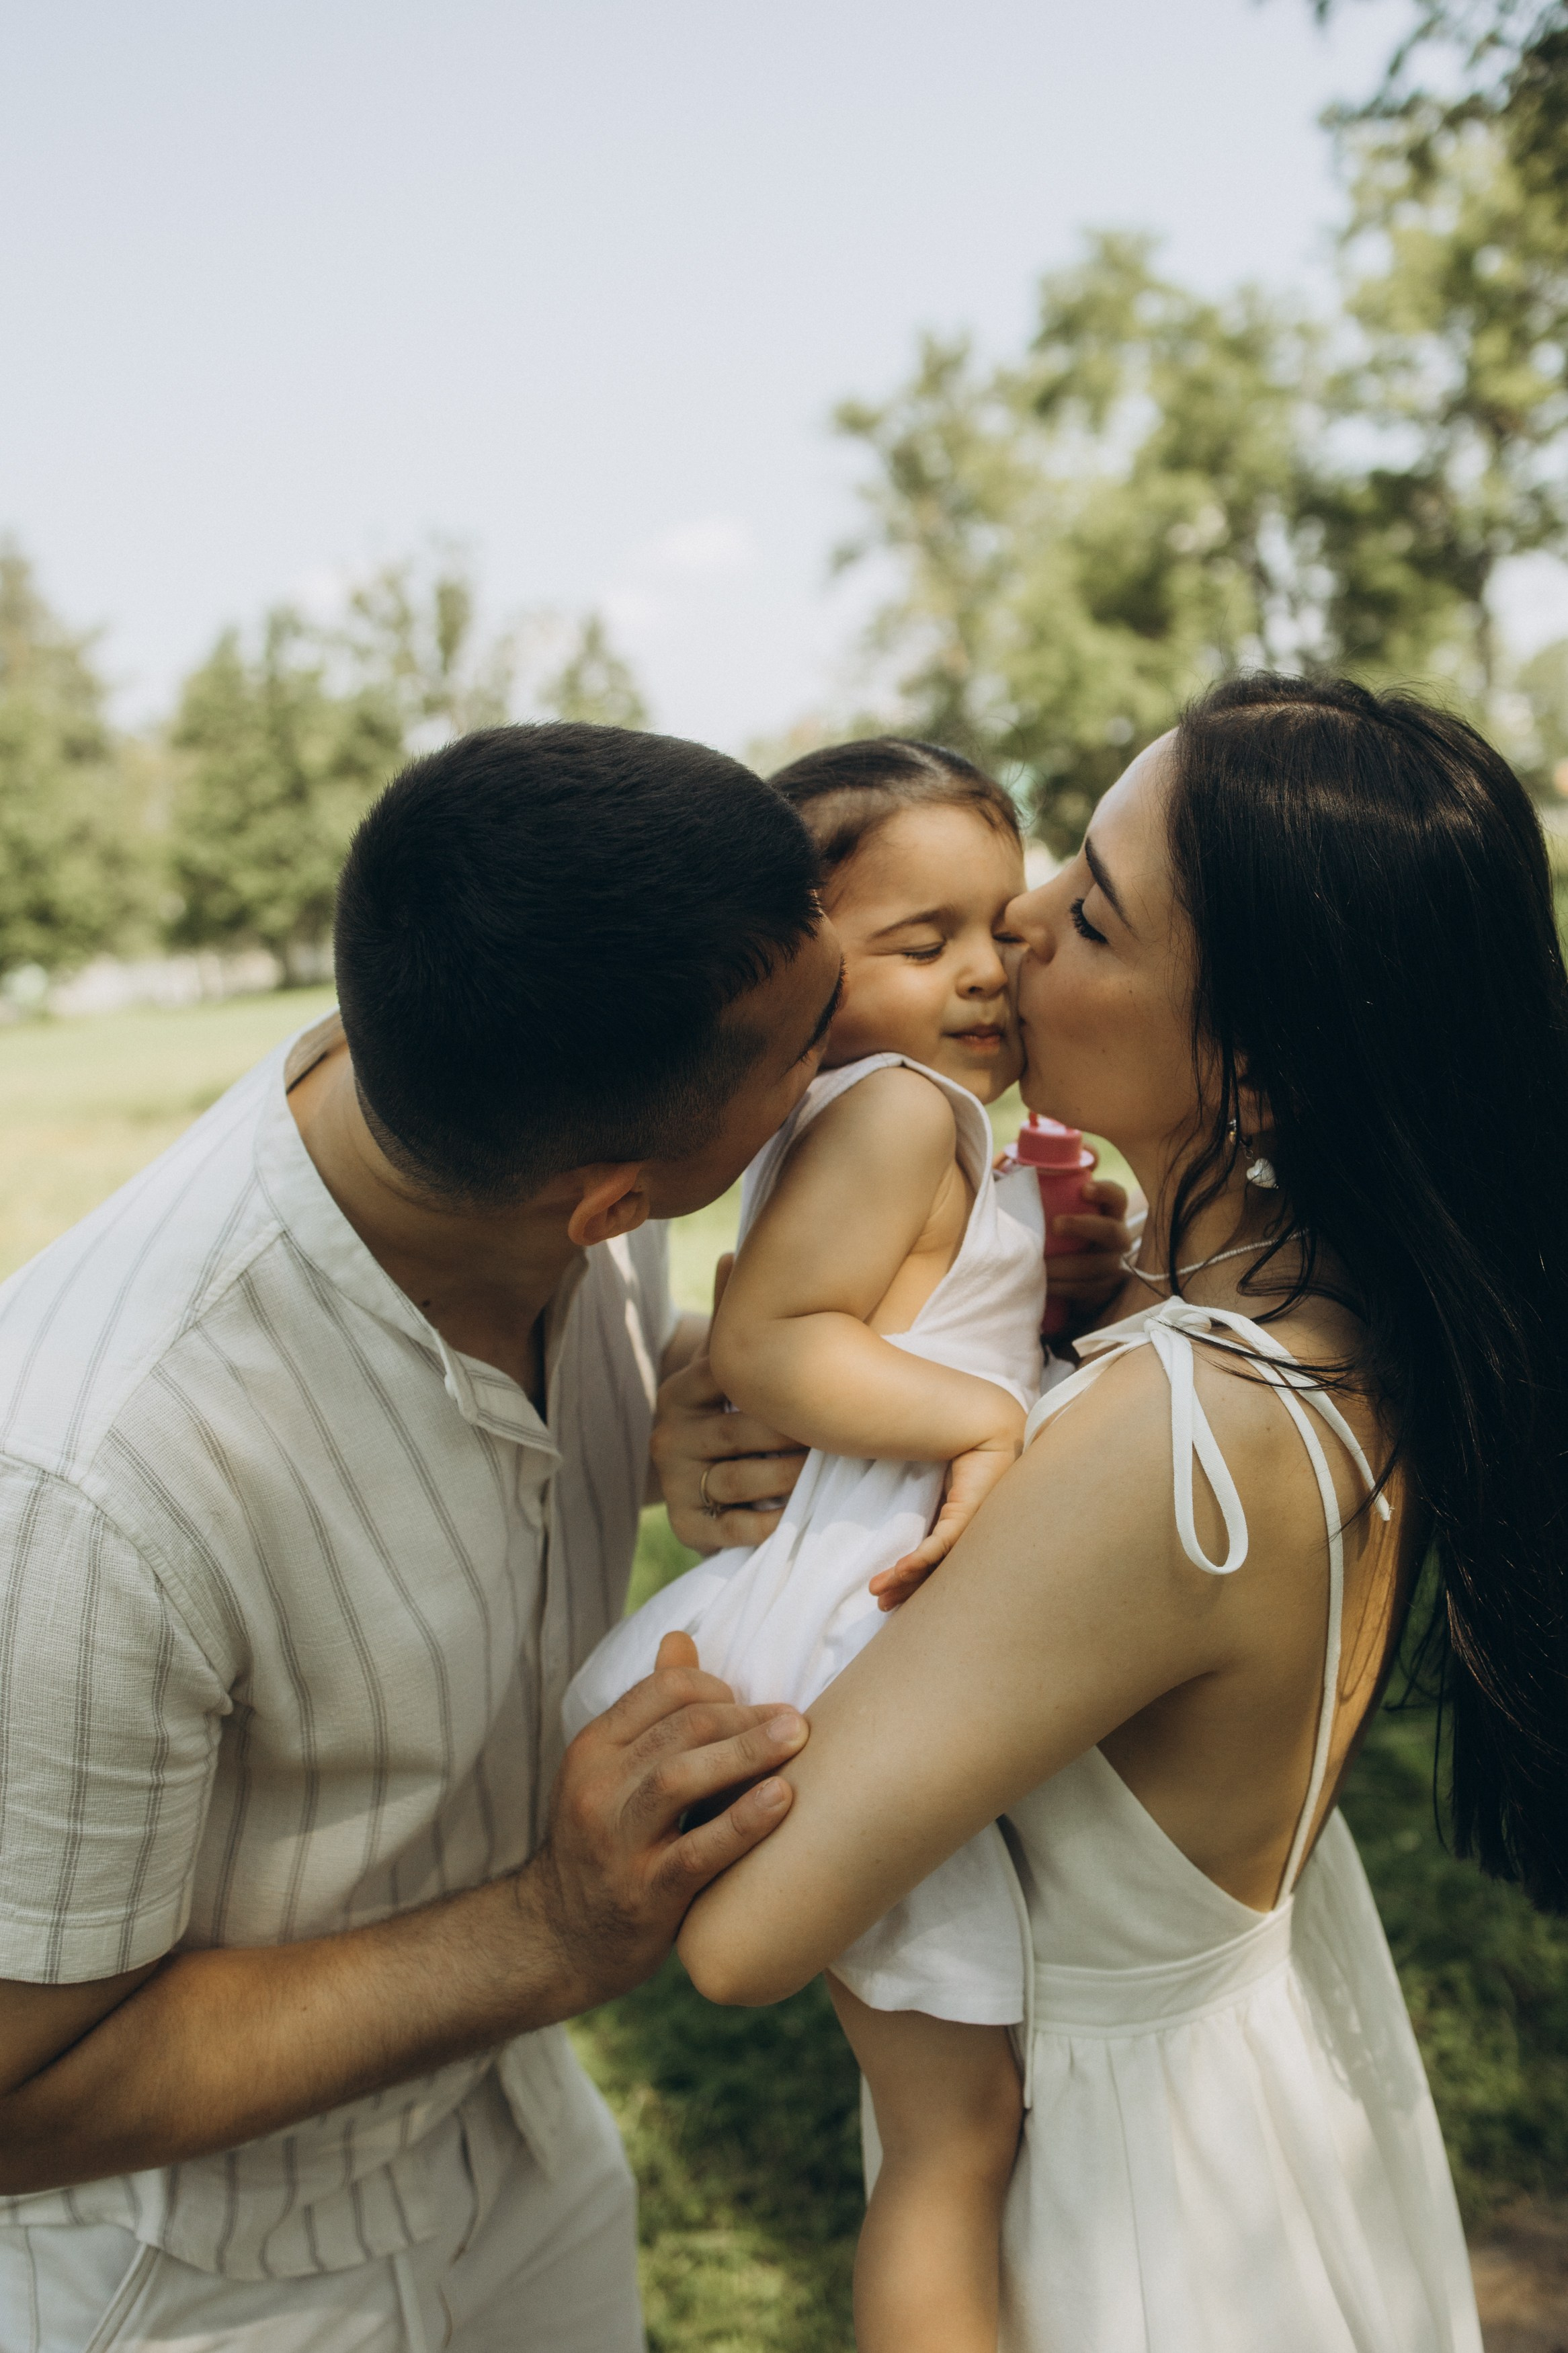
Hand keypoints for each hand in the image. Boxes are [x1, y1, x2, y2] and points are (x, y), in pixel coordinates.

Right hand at [524, 1633, 807, 2007]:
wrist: (560, 1938)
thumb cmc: (604, 1845)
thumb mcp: (611, 1773)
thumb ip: (649, 1713)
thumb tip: (681, 1639)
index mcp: (593, 1749)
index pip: (661, 1692)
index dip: (717, 1688)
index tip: (753, 1704)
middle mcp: (598, 1789)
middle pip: (681, 1728)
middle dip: (745, 1717)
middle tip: (797, 1722)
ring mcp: (617, 1842)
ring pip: (681, 1779)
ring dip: (746, 1753)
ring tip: (796, 1740)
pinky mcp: (644, 1894)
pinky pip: (697, 1851)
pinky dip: (743, 1822)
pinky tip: (783, 1801)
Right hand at [652, 1256, 807, 1548]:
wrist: (695, 1477)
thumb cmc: (727, 1409)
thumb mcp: (726, 1362)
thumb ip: (733, 1316)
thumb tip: (729, 1252)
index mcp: (679, 1390)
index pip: (730, 1382)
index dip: (782, 1389)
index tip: (828, 1389)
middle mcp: (667, 1434)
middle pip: (740, 1433)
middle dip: (795, 1437)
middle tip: (846, 1438)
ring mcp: (673, 1481)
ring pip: (741, 1478)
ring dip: (791, 1480)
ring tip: (832, 1473)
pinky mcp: (683, 1526)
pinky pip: (730, 1528)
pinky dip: (768, 1526)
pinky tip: (799, 1518)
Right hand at [868, 1425, 1022, 1609]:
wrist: (987, 1428)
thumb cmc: (967, 1456)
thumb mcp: (941, 1490)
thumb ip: (927, 1509)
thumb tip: (901, 1521)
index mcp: (964, 1531)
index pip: (936, 1563)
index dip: (910, 1579)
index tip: (885, 1591)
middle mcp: (970, 1536)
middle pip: (936, 1571)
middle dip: (906, 1588)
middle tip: (880, 1601)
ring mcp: (971, 1528)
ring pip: (936, 1564)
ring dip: (906, 1578)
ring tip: (879, 1591)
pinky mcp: (968, 1515)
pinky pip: (942, 1544)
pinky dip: (920, 1559)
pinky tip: (900, 1570)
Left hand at [1045, 1177, 1134, 1331]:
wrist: (1056, 1269)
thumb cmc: (1053, 1225)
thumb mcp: (1051, 1199)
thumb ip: (1049, 1175)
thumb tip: (1039, 1146)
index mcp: (1107, 1210)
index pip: (1116, 1196)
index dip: (1105, 1191)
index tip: (1083, 1187)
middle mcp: (1115, 1236)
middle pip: (1113, 1231)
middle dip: (1086, 1227)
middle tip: (1055, 1224)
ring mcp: (1111, 1265)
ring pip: (1098, 1267)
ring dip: (1067, 1266)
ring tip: (1039, 1264)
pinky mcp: (1101, 1292)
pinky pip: (1088, 1292)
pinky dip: (1064, 1288)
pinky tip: (1044, 1285)